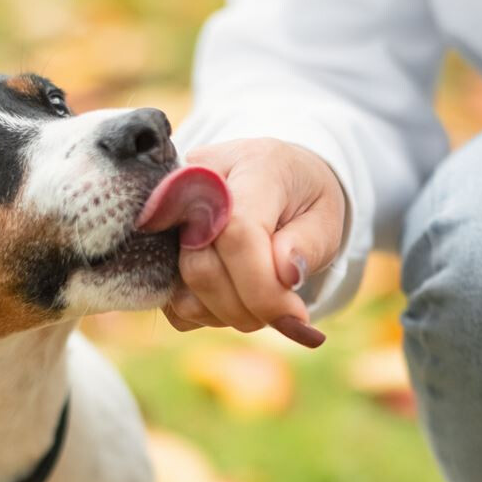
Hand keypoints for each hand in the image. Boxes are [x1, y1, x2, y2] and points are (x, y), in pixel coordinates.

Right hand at [162, 138, 344, 347]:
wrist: (276, 181)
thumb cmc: (303, 201)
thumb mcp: (326, 218)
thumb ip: (309, 245)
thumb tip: (285, 274)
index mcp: (252, 165)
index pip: (237, 232)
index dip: (262, 287)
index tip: (293, 317)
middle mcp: (197, 180)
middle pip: (202, 265)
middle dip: (246, 308)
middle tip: (284, 314)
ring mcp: (167, 212)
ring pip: (183, 290)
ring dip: (228, 314)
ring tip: (261, 298)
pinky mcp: (155, 244)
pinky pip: (173, 303)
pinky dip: (207, 314)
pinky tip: (234, 293)